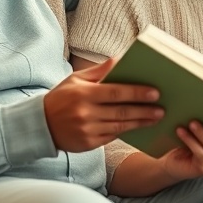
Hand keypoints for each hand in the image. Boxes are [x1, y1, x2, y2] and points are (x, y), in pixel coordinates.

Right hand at [43, 59, 163, 151]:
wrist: (40, 125)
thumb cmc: (62, 97)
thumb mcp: (76, 79)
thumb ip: (99, 71)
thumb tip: (121, 58)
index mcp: (83, 94)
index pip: (116, 93)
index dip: (137, 93)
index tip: (155, 93)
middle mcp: (85, 113)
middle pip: (121, 112)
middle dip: (144, 110)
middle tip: (162, 108)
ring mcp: (87, 130)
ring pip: (120, 127)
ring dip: (140, 122)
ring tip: (156, 118)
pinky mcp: (88, 144)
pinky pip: (112, 137)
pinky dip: (127, 131)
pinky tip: (139, 126)